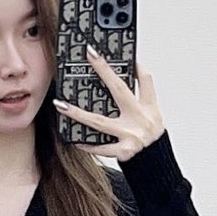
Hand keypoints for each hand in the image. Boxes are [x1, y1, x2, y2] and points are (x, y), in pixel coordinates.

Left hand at [57, 48, 164, 163]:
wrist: (156, 165)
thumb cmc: (151, 139)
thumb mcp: (153, 115)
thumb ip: (141, 97)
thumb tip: (130, 72)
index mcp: (150, 108)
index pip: (146, 80)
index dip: (136, 65)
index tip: (121, 50)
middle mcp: (141, 119)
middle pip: (120, 90)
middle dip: (104, 70)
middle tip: (91, 54)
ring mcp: (131, 136)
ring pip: (99, 122)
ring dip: (77, 113)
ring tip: (60, 104)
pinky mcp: (123, 152)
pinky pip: (100, 147)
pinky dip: (86, 144)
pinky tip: (73, 139)